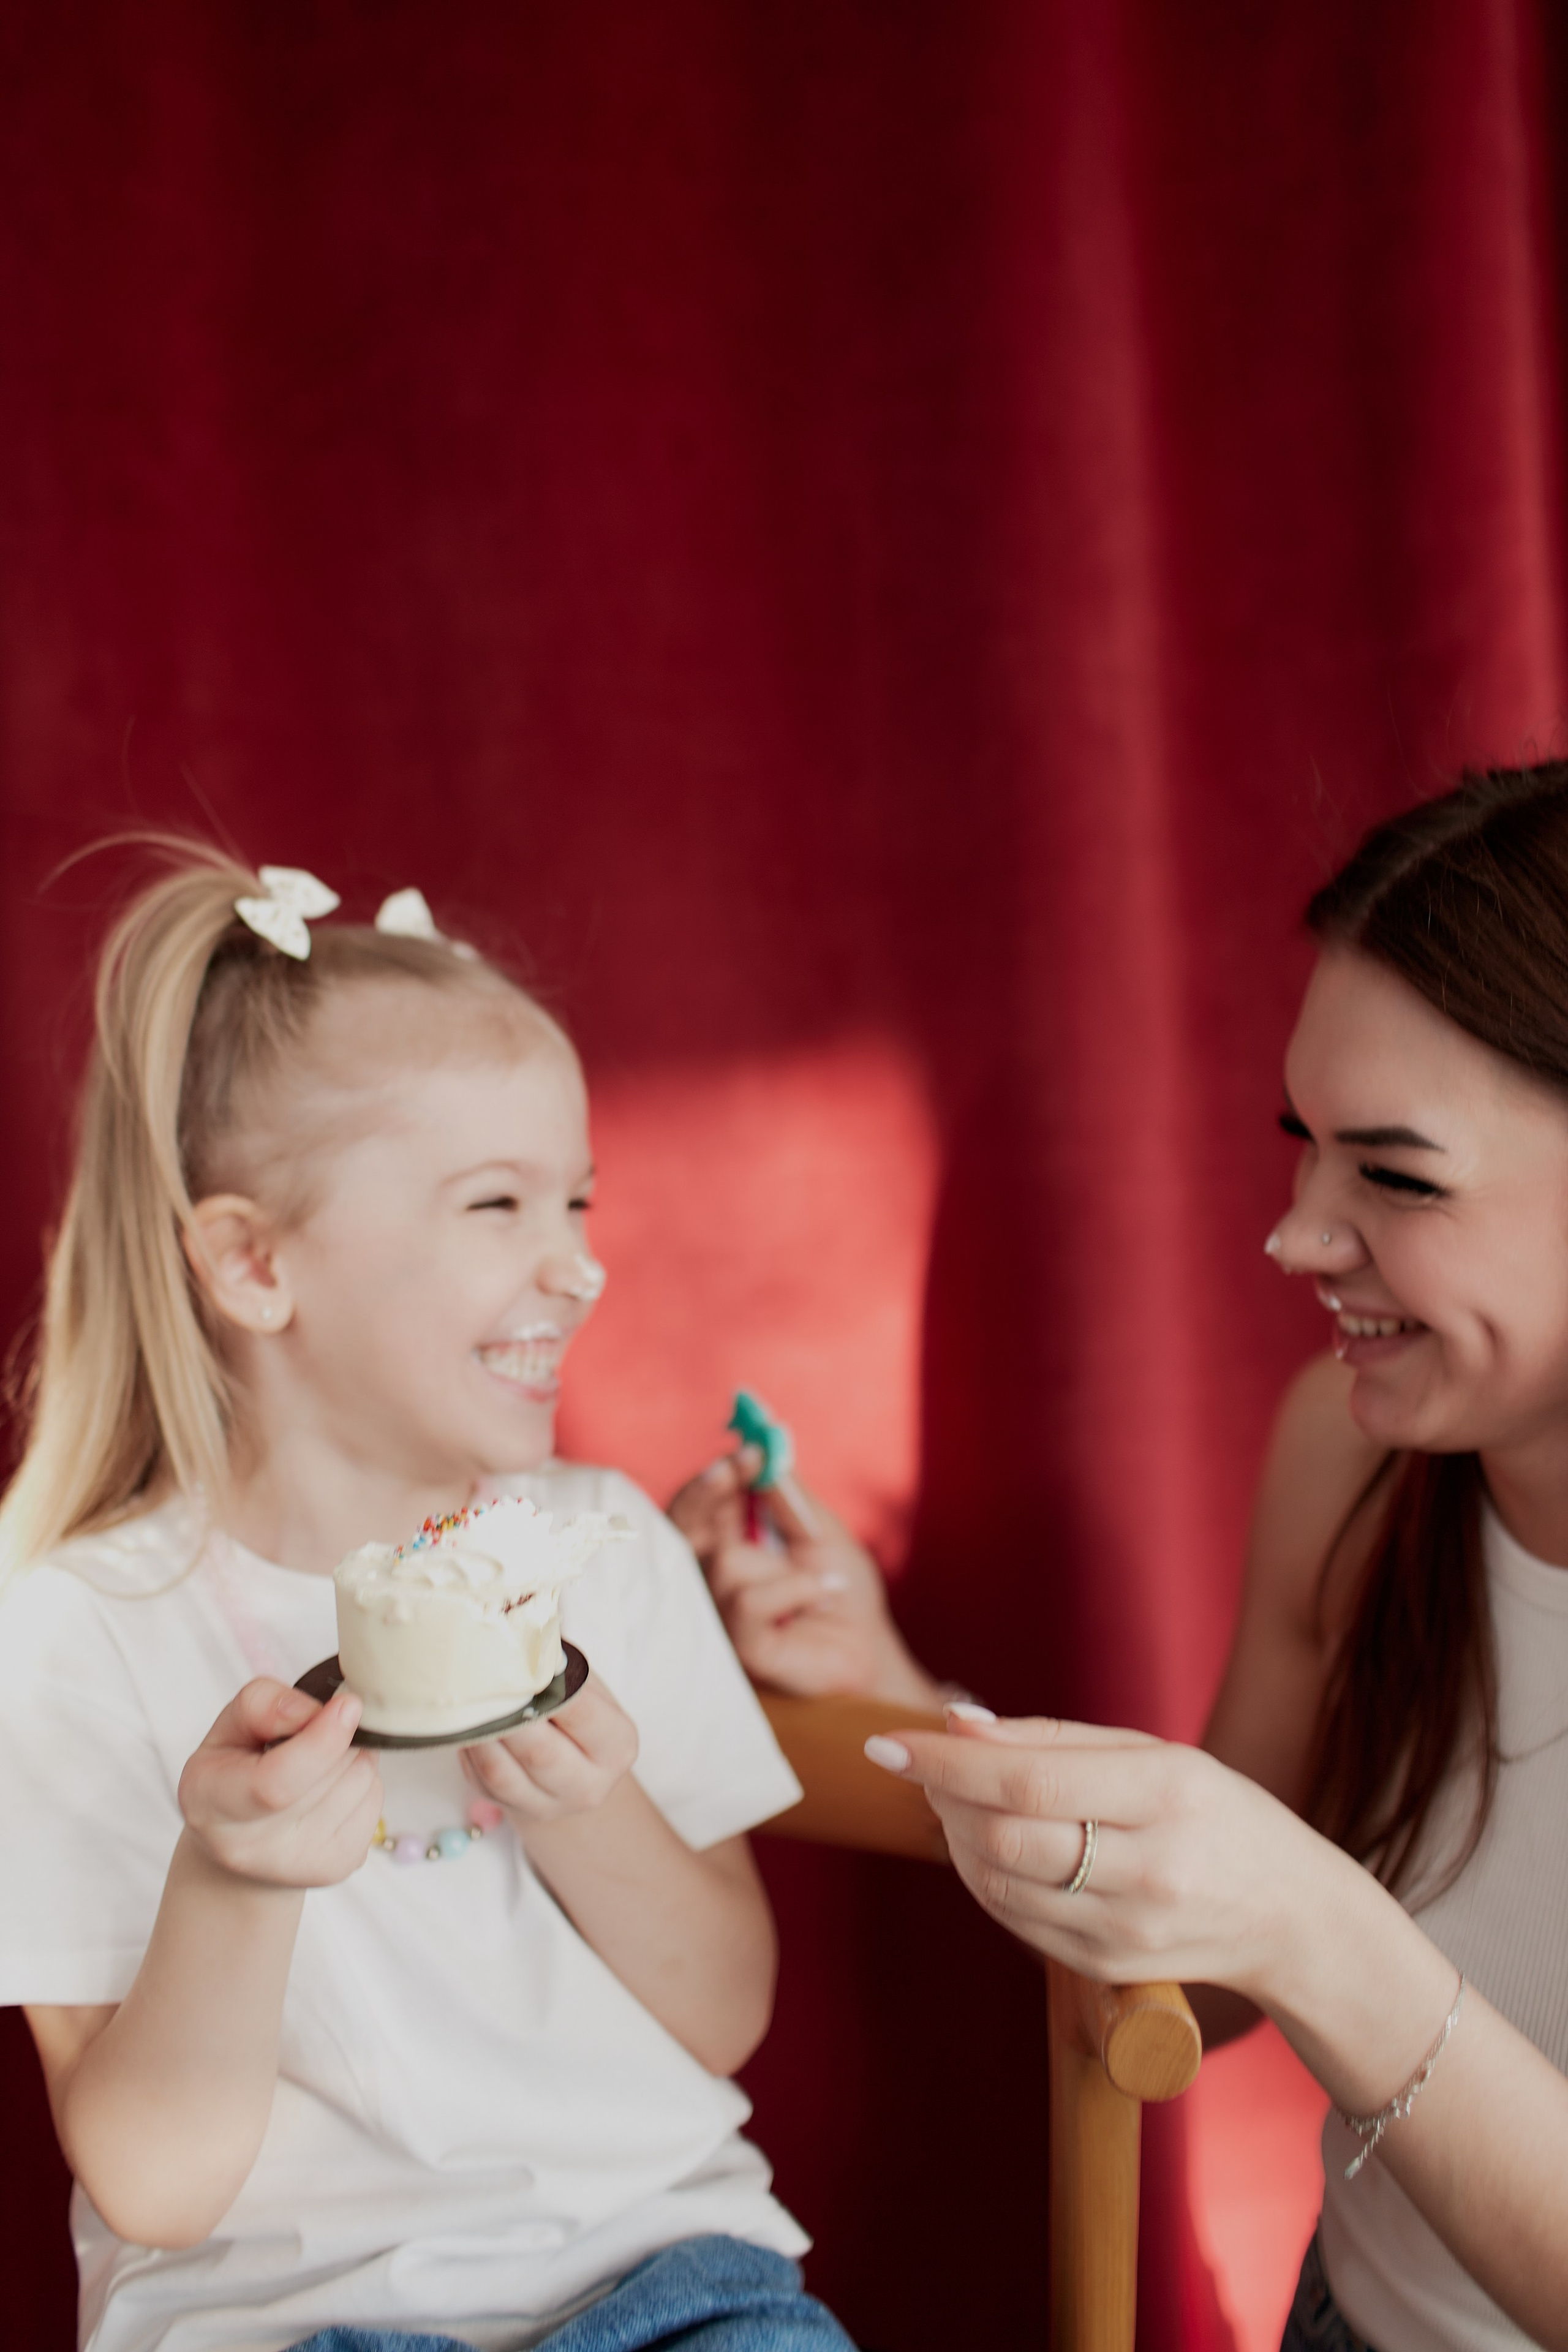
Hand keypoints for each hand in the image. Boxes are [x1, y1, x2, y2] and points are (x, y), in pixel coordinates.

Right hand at [178, 1680, 382, 1888]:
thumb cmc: (234, 1774)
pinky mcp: (338, 1866)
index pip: (275, 1783)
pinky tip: (330, 1788)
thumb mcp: (229, 1728)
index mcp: (212, 1804)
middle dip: (337, 1737)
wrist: (242, 1849)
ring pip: (360, 1781)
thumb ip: (261, 1705)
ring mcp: (300, 1864)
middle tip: (314, 1733)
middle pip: (330, 1775)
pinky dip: (362, 1782)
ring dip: (351, 1758)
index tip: (348, 1705)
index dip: (320, 1742)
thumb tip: (314, 1712)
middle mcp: (252, 1847)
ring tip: (318, 1765)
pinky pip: (374, 1799)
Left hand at [460, 1675, 638, 1825]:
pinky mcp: (514, 1811)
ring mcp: (549, 1805)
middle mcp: (589, 1785)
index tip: (524, 1666)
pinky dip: (470, 1753)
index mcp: (617, 1746)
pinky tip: (465, 1728)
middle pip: (541, 1754)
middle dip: (509, 1718)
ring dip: (480, 1737)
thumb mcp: (587, 1688)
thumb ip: (562, 1669)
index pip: (584, 1715)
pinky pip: (483, 1784)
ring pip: (504, 1776)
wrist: (575, 1771)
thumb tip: (520, 1637)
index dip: (552, 1691)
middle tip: (485, 1685)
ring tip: (467, 1705)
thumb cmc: (579, 1715)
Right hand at [667, 1449, 943, 1705]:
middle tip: (735, 1466)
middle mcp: (713, 1575)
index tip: (748, 1450)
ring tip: (819, 1571)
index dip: (717, 1475)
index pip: (700, 1504)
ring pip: (722, 1566)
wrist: (870, 1647)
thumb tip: (765, 1450)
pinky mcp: (740, 1647)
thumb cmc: (840, 1587)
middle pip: (681, 1529)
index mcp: (727, 1542)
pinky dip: (794, 1589)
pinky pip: (748, 1604)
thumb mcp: (820, 1529)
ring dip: (778, 1561)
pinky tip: (825, 1592)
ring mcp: (721, 1613)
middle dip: (706, 1493)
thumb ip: (788, 1495)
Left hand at [873, 1712, 1315, 1996]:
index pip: (1028, 1781)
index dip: (946, 1762)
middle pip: (1004, 1836)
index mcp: (1167, 1793)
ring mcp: (1126, 1929)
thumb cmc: (1215, 1814)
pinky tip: (981, 1841)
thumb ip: (1051, 1738)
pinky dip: (979, 1875)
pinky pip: (1013, 1919)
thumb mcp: (1155, 1753)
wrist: (1290, 1918)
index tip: (888, 1740)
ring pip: (997, 1882)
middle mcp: (1149, 1868)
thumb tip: (957, 1723)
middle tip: (919, 1762)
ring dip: (952, 1835)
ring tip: (948, 1796)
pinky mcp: (1106, 1967)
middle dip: (941, 1795)